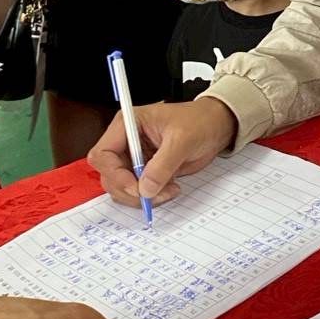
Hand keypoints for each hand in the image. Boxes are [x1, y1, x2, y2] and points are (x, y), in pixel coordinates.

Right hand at [89, 97, 237, 207]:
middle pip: (109, 176)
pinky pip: (138, 192)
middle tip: (156, 194)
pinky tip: (170, 189)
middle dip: (130, 190)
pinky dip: (151, 197)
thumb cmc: (199, 121)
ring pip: (122, 188)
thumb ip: (163, 165)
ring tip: (169, 190)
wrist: (216, 127)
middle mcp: (126, 142)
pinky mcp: (146, 172)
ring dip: (142, 196)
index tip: (136, 187)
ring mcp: (135, 158)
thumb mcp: (182, 139)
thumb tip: (145, 188)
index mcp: (127, 125)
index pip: (103, 155)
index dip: (115, 174)